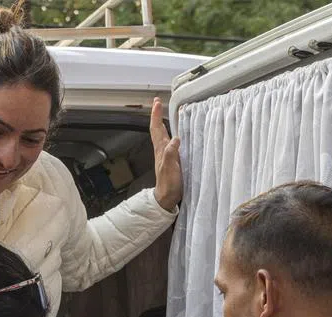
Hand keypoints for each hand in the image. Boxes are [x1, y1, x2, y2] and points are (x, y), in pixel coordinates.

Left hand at [149, 97, 182, 211]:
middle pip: (157, 129)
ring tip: (164, 113)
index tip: (157, 103)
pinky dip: (170, 134)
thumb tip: (175, 139)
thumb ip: (171, 154)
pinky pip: (169, 142)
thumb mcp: (170, 168)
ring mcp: (165, 155)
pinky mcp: (170, 160)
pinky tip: (174, 134)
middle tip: (158, 103)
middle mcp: (161, 150)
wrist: (167, 197)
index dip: (156, 115)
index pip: (156, 128)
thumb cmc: (168, 184)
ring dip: (162, 123)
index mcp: (161, 149)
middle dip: (157, 115)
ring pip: (162, 135)